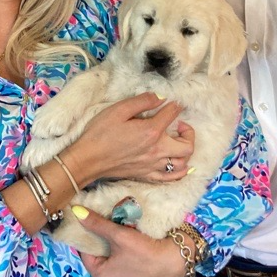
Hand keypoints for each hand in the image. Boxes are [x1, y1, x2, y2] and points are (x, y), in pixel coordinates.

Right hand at [65, 93, 194, 185]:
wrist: (88, 159)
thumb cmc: (100, 133)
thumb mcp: (118, 110)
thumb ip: (142, 101)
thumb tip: (159, 98)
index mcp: (151, 131)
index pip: (172, 114)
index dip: (175, 105)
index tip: (172, 102)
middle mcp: (157, 150)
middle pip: (187, 145)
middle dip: (188, 133)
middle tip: (179, 125)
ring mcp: (153, 165)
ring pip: (182, 163)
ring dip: (185, 151)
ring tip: (177, 142)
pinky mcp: (146, 175)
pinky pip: (171, 178)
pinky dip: (179, 171)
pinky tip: (177, 163)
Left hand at [74, 206, 186, 276]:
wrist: (175, 262)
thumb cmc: (145, 249)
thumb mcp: (119, 234)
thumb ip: (97, 223)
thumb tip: (76, 212)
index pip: (87, 254)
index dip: (92, 239)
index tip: (100, 229)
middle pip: (101, 264)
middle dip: (105, 250)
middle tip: (116, 236)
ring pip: (114, 273)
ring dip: (117, 261)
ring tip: (127, 247)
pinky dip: (128, 271)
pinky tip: (137, 261)